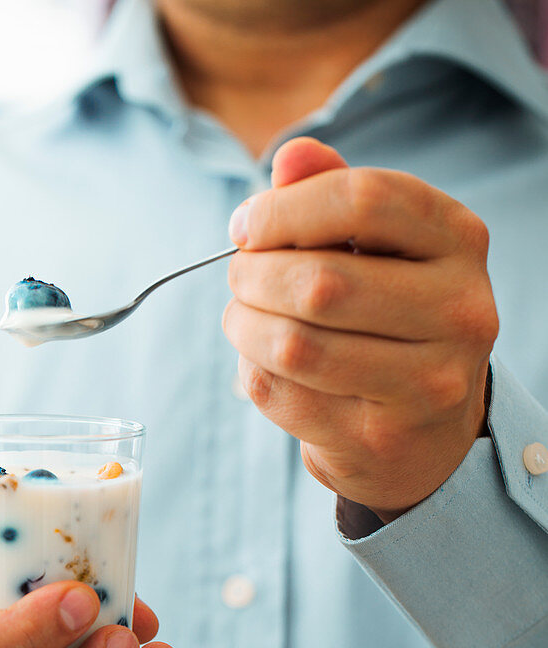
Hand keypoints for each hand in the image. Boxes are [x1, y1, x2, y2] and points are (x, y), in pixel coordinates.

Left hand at [223, 138, 498, 521]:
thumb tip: (289, 157)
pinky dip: (254, 374)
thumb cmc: (392, 318)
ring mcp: (426, 384)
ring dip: (244, 327)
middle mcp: (459, 312)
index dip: (284, 208)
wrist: (426, 432)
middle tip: (238, 280)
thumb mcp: (379, 246)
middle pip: (321, 281)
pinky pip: (283, 396)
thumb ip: (333, 195)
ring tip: (242, 319)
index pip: (363, 200)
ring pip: (295, 346)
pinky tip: (264, 365)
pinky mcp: (380, 439)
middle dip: (254, 276)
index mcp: (460, 241)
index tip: (244, 227)